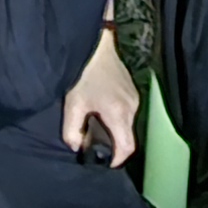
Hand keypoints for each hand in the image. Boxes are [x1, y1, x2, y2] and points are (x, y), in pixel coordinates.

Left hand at [61, 34, 141, 170]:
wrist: (95, 44)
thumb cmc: (83, 73)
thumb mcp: (72, 105)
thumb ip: (72, 131)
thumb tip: (76, 146)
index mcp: (119, 113)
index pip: (127, 148)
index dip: (117, 160)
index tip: (105, 163)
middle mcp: (132, 107)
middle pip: (128, 138)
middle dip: (113, 146)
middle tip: (93, 145)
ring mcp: (135, 98)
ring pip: (127, 125)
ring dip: (114, 131)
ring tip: (94, 127)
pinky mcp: (132, 90)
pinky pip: (127, 113)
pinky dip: (116, 119)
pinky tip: (100, 111)